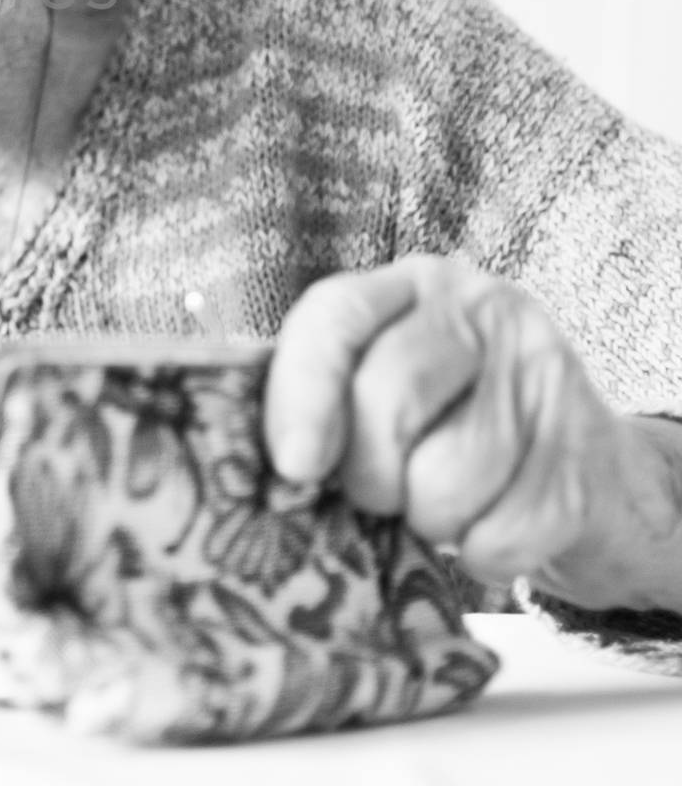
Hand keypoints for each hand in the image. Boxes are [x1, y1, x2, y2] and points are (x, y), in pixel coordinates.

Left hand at [263, 256, 629, 595]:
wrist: (589, 468)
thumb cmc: (446, 425)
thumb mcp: (380, 382)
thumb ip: (322, 395)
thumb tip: (251, 453)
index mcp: (408, 288)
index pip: (339, 315)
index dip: (303, 390)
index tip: (293, 464)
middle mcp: (479, 311)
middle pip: (391, 392)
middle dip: (367, 470)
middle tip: (372, 494)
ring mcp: (541, 375)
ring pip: (450, 474)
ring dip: (429, 518)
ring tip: (433, 505)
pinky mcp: (584, 454)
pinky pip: (507, 531)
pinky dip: (484, 553)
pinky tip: (486, 529)